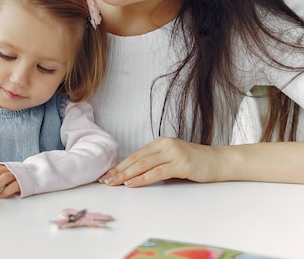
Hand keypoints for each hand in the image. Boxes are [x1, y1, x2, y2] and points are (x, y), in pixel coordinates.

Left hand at [0, 164, 20, 197]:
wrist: (33, 175)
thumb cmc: (15, 177)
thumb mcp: (4, 174)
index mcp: (3, 167)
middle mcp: (9, 169)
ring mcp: (16, 175)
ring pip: (3, 178)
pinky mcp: (22, 183)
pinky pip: (13, 186)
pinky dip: (6, 191)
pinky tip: (2, 195)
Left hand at [99, 137, 223, 186]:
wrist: (221, 161)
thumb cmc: (197, 163)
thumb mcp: (173, 159)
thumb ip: (157, 162)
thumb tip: (135, 174)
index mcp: (160, 142)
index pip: (135, 154)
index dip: (120, 165)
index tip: (107, 173)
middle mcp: (165, 145)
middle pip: (136, 159)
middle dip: (119, 170)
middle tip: (105, 180)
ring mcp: (173, 153)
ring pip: (143, 164)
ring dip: (126, 174)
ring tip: (114, 182)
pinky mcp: (181, 163)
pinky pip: (157, 172)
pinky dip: (142, 178)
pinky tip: (131, 183)